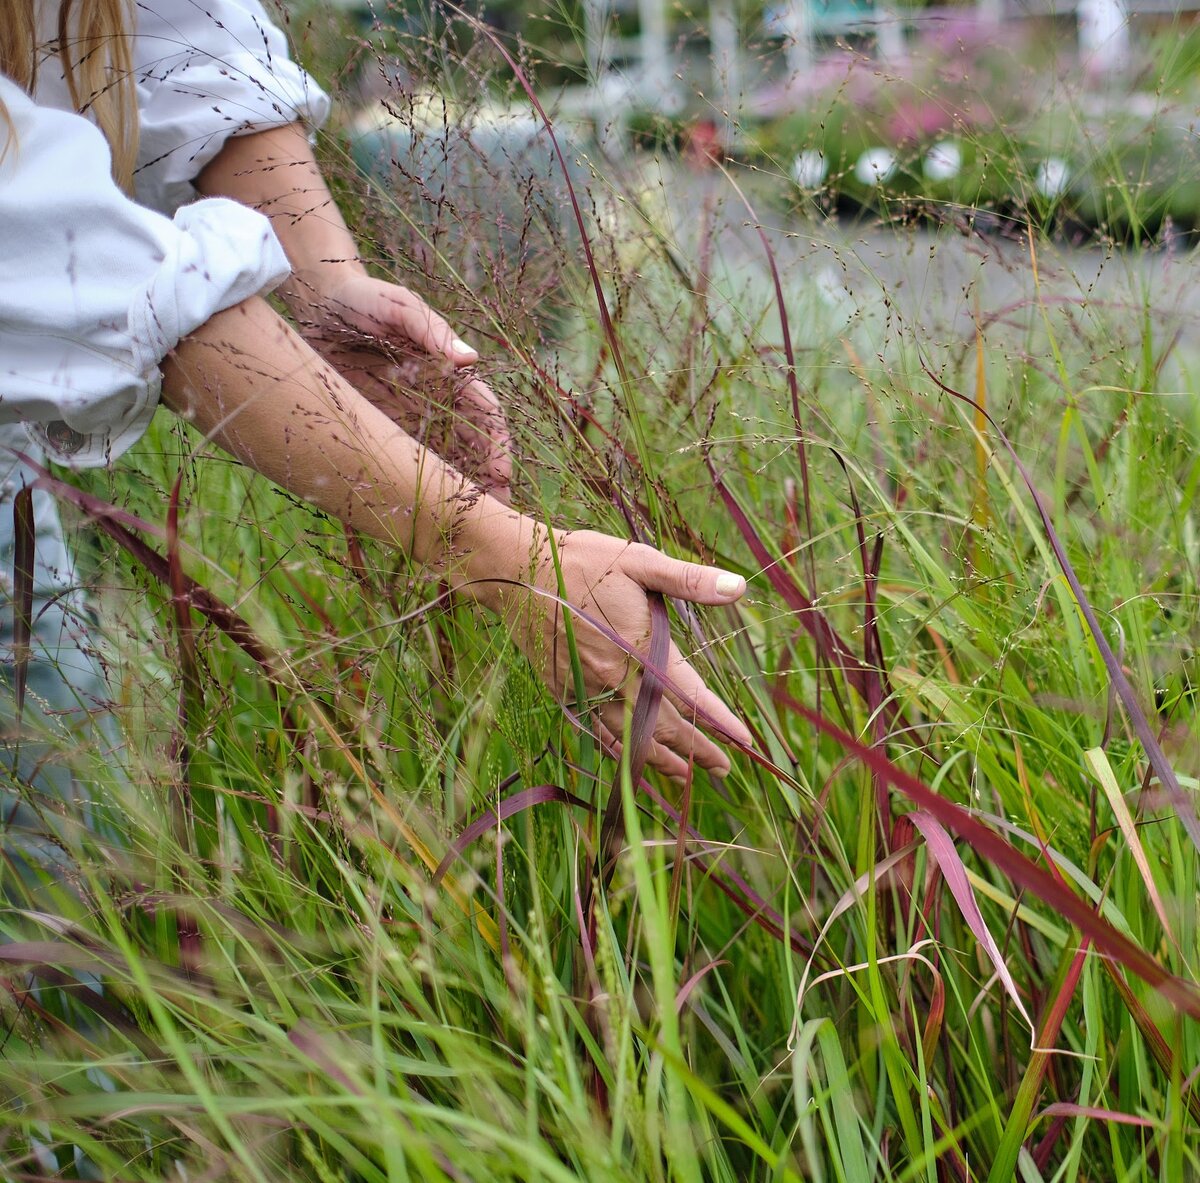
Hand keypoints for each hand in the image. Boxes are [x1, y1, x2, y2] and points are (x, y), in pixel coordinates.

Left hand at [294, 273, 511, 495]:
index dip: (499, 447)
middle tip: (493, 517)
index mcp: (451, 376)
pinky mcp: (379, 431)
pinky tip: (418, 515)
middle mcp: (437, 403)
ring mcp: (410, 420)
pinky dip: (414, 490)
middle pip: (473, 450)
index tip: (503, 474)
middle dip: (487, 482)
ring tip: (461, 527)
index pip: (487, 417)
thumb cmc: (365, 299)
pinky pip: (402, 465)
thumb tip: (469, 359)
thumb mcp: (399, 306)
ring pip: (443, 464)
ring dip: (455, 494)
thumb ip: (431, 329)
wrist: (317, 306)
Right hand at [495, 528, 752, 779]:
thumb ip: (689, 580)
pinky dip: (619, 751)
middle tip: (724, 770)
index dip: (719, 721)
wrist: (516, 571)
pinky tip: (630, 759)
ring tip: (685, 776)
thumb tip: (739, 588)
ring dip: (660, 759)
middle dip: (696, 750)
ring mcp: (587, 688)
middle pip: (664, 727)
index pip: (690, 695)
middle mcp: (615, 677)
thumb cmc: (581, 561)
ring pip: (630, 737)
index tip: (744, 742)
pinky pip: (598, 732)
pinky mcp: (564, 691)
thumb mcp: (639, 560)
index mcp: (641, 647)